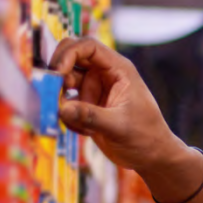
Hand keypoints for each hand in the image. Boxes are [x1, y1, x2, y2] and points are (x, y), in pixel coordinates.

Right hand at [50, 37, 187, 171]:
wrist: (150, 156)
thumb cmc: (145, 137)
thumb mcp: (119, 126)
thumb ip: (90, 116)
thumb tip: (62, 108)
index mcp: (119, 69)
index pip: (88, 46)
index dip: (69, 53)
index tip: (57, 72)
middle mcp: (104, 75)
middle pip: (70, 58)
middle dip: (58, 74)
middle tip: (52, 93)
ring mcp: (94, 89)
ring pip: (64, 82)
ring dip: (62, 100)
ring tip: (81, 124)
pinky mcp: (86, 105)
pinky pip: (65, 103)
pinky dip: (68, 117)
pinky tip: (88, 133)